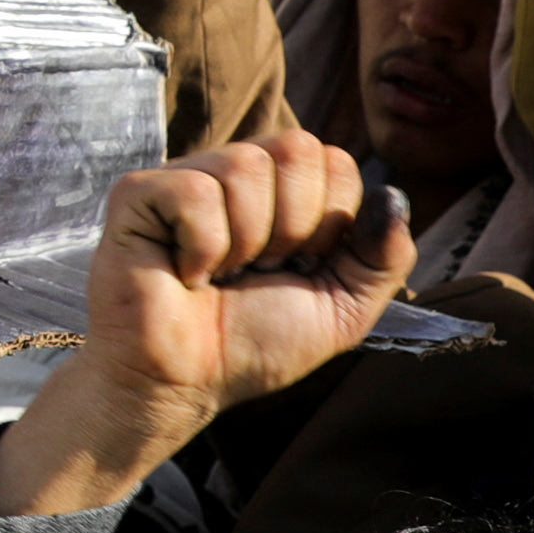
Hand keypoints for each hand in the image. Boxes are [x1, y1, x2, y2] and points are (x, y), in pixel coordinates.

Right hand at [0, 132, 413, 514]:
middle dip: (291, 227)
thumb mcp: (343, 308)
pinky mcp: (139, 194)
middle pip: (297, 148)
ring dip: (244, 243)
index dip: (329, 224)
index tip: (297, 267)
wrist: (186, 383)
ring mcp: (186, 176)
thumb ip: (383, 256)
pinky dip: (201, 247)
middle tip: (258, 270)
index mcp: (286, 190)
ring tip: (219, 274)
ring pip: (244, 166)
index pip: (336, 161)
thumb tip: (395, 196)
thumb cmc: (253, 345)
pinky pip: (195, 192)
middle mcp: (237, 173)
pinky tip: (185, 272)